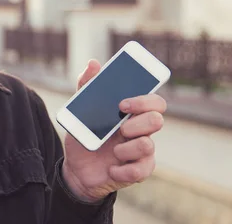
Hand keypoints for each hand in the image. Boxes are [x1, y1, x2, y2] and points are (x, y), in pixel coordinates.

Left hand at [62, 59, 166, 201]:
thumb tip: (94, 63)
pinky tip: (111, 169)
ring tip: (112, 151)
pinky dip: (123, 170)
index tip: (122, 104)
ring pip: (148, 145)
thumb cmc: (85, 136)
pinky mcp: (138, 171)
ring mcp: (141, 151)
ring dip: (126, 149)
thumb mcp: (80, 112)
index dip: (144, 100)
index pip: (154, 101)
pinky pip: (141, 170)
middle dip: (137, 123)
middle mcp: (141, 130)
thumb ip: (86, 86)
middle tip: (120, 128)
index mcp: (132, 113)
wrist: (77, 168)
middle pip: (157, 120)